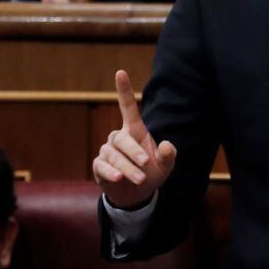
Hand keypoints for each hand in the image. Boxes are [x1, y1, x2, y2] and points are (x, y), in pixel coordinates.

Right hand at [93, 70, 175, 208]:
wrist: (136, 195)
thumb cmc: (151, 173)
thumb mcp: (165, 166)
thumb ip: (169, 155)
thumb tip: (167, 145)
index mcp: (135, 131)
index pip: (127, 106)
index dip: (124, 90)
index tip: (120, 72)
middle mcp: (119, 138)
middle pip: (122, 139)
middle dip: (134, 152)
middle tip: (146, 164)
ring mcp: (108, 151)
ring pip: (114, 155)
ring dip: (127, 167)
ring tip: (139, 178)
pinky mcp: (99, 166)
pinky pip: (102, 166)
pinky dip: (111, 172)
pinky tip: (118, 178)